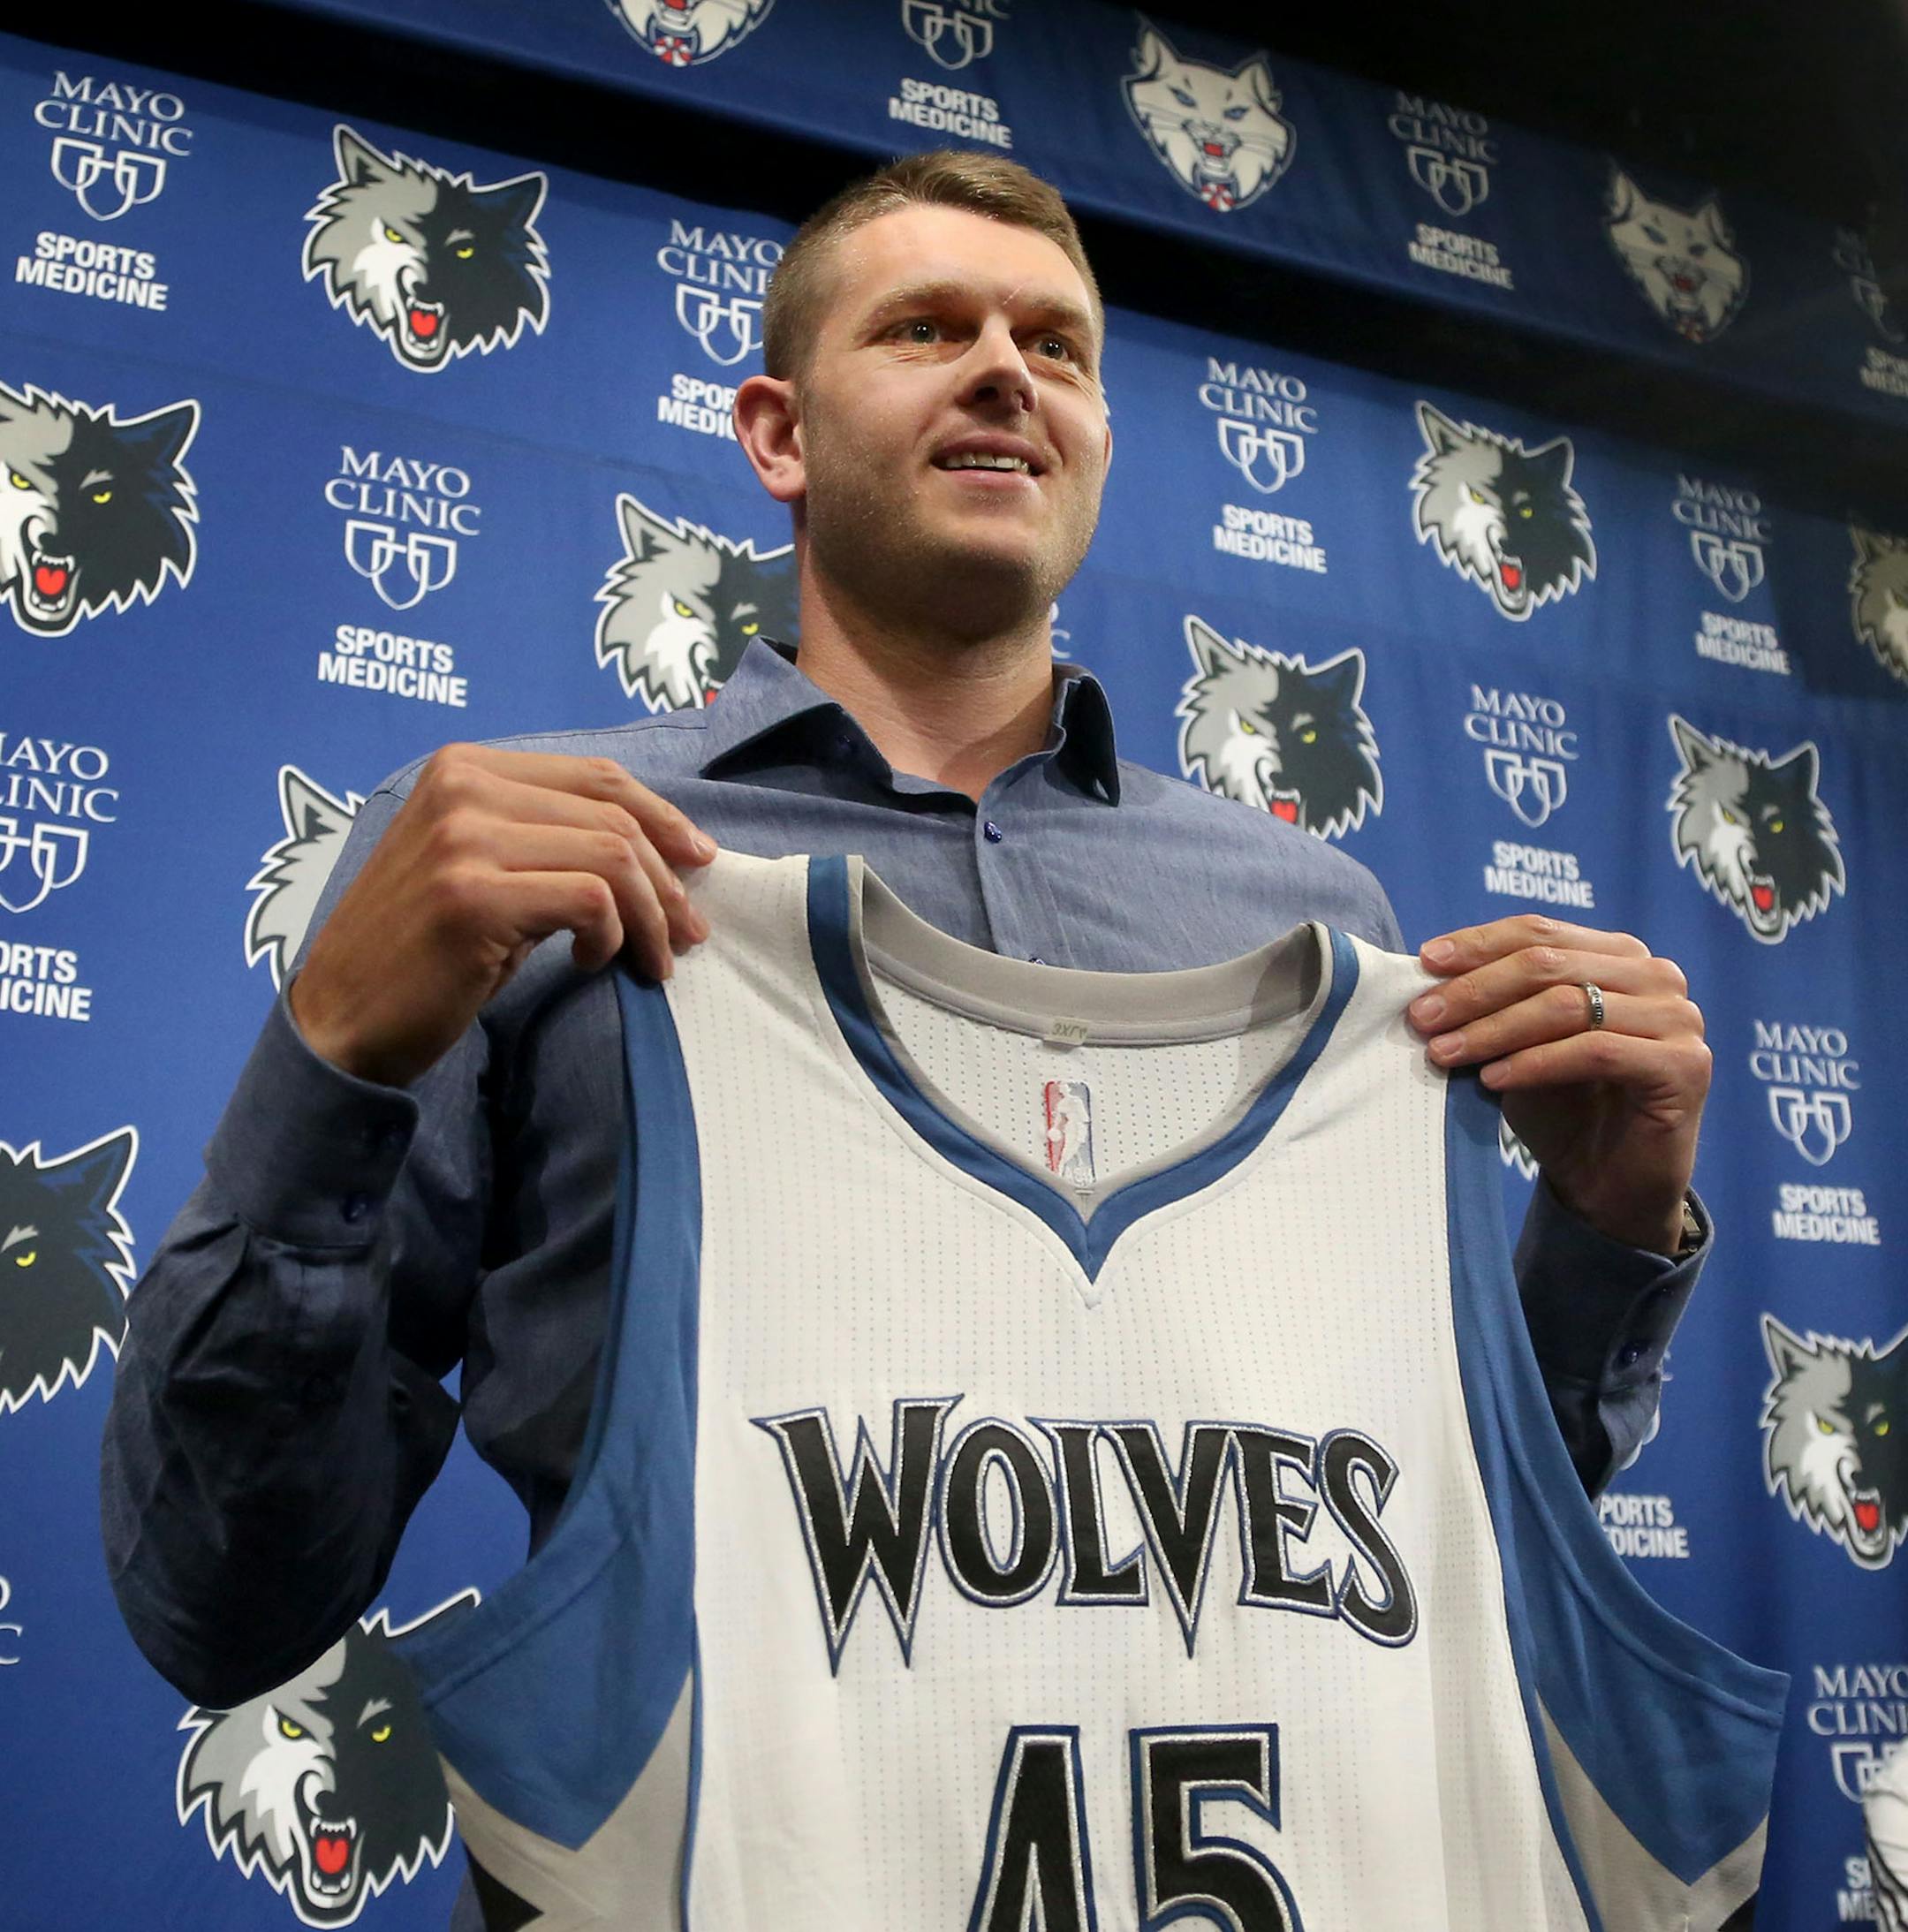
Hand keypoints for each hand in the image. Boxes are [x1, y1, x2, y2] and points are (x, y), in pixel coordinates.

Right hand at [290, 744, 714, 1086]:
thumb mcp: (484, 873)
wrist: (340, 1019)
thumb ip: (549, 843)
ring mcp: (463, 839)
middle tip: (689, 932)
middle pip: (612, 814)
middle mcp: (461, 788)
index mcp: (463, 768)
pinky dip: (611, 937)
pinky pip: (589, 900)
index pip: (595, 776)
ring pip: (611, 855)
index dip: (661, 816)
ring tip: (654, 960)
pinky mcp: (472, 897)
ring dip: (650, 916)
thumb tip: (662, 853)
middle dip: (667, 878)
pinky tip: (592, 964)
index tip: (697, 861)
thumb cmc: (423, 953)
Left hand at [1405, 915, 1708, 1255]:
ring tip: (1443, 1052)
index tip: (1424, 962)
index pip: (1540, 931)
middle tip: (1422, 1017)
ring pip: (1569, 1006)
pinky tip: (1493, 1078)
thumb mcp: (1517, 1046)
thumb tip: (1427, 978)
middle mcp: (1656, 976)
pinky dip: (1535, 1062)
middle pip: (1550, 964)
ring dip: (1496, 1028)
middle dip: (1476, 990)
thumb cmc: (1562, 1109)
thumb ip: (1493, 1005)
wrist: (1609, 1185)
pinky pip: (1595, 1052)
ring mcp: (1679, 1018)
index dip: (1478, 944)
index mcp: (1619, 955)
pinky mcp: (1685, 1065)